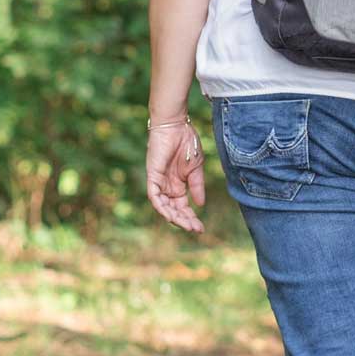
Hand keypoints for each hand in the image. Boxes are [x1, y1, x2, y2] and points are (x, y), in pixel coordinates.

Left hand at [146, 117, 205, 232]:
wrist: (176, 126)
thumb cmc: (187, 142)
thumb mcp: (196, 168)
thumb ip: (197, 186)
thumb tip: (201, 204)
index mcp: (178, 185)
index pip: (182, 206)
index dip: (191, 217)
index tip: (201, 228)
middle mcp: (167, 187)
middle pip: (173, 210)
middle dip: (184, 221)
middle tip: (196, 229)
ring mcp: (159, 182)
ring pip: (164, 207)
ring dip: (175, 217)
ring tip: (187, 225)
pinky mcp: (152, 177)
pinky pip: (154, 197)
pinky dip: (161, 207)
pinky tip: (171, 215)